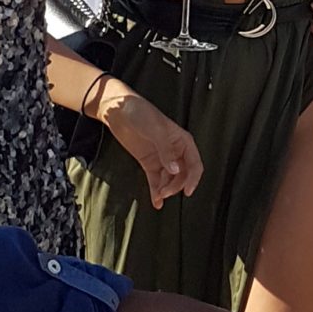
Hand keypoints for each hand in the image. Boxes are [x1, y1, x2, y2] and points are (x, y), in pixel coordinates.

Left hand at [95, 82, 202, 208]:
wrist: (118, 110)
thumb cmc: (140, 112)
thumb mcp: (156, 130)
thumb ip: (166, 151)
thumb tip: (175, 170)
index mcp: (182, 141)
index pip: (194, 164)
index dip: (193, 179)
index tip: (188, 191)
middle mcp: (174, 151)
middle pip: (183, 175)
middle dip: (176, 185)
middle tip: (166, 192)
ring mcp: (162, 158)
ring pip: (170, 179)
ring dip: (166, 190)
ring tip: (159, 196)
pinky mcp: (149, 162)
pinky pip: (156, 179)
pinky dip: (156, 190)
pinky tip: (156, 201)